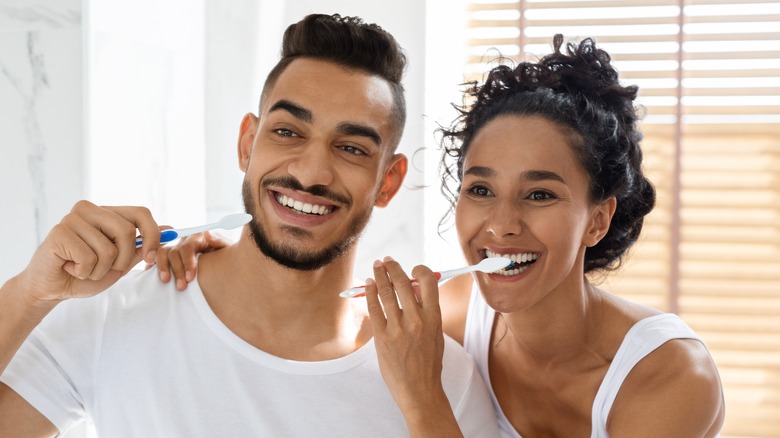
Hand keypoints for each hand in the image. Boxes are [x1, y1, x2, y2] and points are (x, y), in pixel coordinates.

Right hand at [18, 200, 160, 302]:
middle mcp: (90, 209)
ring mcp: (73, 218)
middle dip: (122, 260)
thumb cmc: (86, 273)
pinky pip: (88, 258)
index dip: (152, 236)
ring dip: (99, 270)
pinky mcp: (59, 232)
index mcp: (107, 212)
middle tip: (103, 267)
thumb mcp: (121, 262)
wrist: (52, 288)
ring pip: (108, 250)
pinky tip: (70, 267)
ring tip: (83, 267)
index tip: (149, 258)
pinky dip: (83, 272)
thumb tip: (170, 229)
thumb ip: (142, 246)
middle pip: (128, 232)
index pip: (142, 213)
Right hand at [151, 231, 230, 289]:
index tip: (190, 278)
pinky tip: (150, 274)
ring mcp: (175, 246)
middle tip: (181, 287)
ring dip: (163, 268)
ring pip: (163, 253)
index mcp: (198, 237)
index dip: (187, 262)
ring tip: (165, 281)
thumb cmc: (224, 256)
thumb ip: (218, 241)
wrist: (222, 263)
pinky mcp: (168, 255)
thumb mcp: (226, 249)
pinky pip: (157, 257)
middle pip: (175, 252)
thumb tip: (207, 234)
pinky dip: (153, 264)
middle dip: (177, 270)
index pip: (188, 247)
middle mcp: (184, 240)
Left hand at [366, 257, 461, 435]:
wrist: (419, 390)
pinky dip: (370, 293)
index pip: (428, 282)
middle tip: (387, 260)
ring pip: (386, 292)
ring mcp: (398, 328)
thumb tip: (415, 289)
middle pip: (403, 283)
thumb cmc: (428, 363)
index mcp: (434, 318)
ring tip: (376, 266)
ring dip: (380, 275)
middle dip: (393, 267)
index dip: (420, 270)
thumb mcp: (436, 334)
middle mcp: (417, 320)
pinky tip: (368, 285)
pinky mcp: (382, 337)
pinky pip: (374, 308)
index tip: (413, 268)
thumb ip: (427, 312)